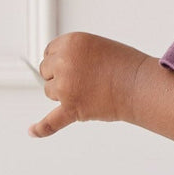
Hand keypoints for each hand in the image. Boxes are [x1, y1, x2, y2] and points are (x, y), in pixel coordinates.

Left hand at [27, 32, 148, 137]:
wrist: (141, 85)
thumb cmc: (125, 66)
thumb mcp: (95, 46)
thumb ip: (73, 54)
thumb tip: (54, 73)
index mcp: (70, 43)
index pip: (49, 53)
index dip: (62, 60)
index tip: (75, 66)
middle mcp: (64, 62)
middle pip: (47, 72)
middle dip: (61, 76)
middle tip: (85, 79)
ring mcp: (66, 86)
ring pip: (50, 92)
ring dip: (64, 94)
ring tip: (89, 91)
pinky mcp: (72, 108)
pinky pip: (51, 121)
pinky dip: (42, 128)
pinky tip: (32, 131)